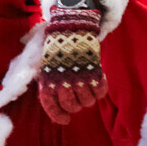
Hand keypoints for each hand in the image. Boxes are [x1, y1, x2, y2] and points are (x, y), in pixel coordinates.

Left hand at [38, 5, 107, 123]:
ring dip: (88, 97)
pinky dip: (100, 89)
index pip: (51, 105)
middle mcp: (62, 80)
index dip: (58, 116)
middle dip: (76, 105)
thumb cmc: (57, 46)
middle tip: (78, 97)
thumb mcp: (46, 63)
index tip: (65, 120)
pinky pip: (100, 91)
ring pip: (87, 101)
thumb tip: (54, 102)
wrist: (71, 25)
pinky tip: (98, 81)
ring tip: (87, 87)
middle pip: (72, 106)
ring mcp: (79, 76)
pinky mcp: (94, 70)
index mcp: (48, 78)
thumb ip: (49, 82)